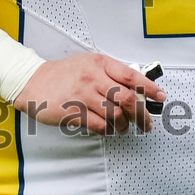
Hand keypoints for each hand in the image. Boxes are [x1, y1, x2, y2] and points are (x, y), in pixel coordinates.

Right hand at [13, 53, 165, 134]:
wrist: (33, 81)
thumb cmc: (64, 74)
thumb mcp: (89, 64)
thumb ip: (110, 73)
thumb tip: (136, 89)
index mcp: (100, 64)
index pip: (131, 76)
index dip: (149, 88)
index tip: (161, 97)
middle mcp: (93, 78)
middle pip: (127, 99)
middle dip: (142, 114)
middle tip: (147, 123)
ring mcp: (83, 95)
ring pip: (115, 115)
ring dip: (125, 125)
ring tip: (126, 128)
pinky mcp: (73, 112)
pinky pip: (99, 126)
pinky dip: (109, 131)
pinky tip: (110, 130)